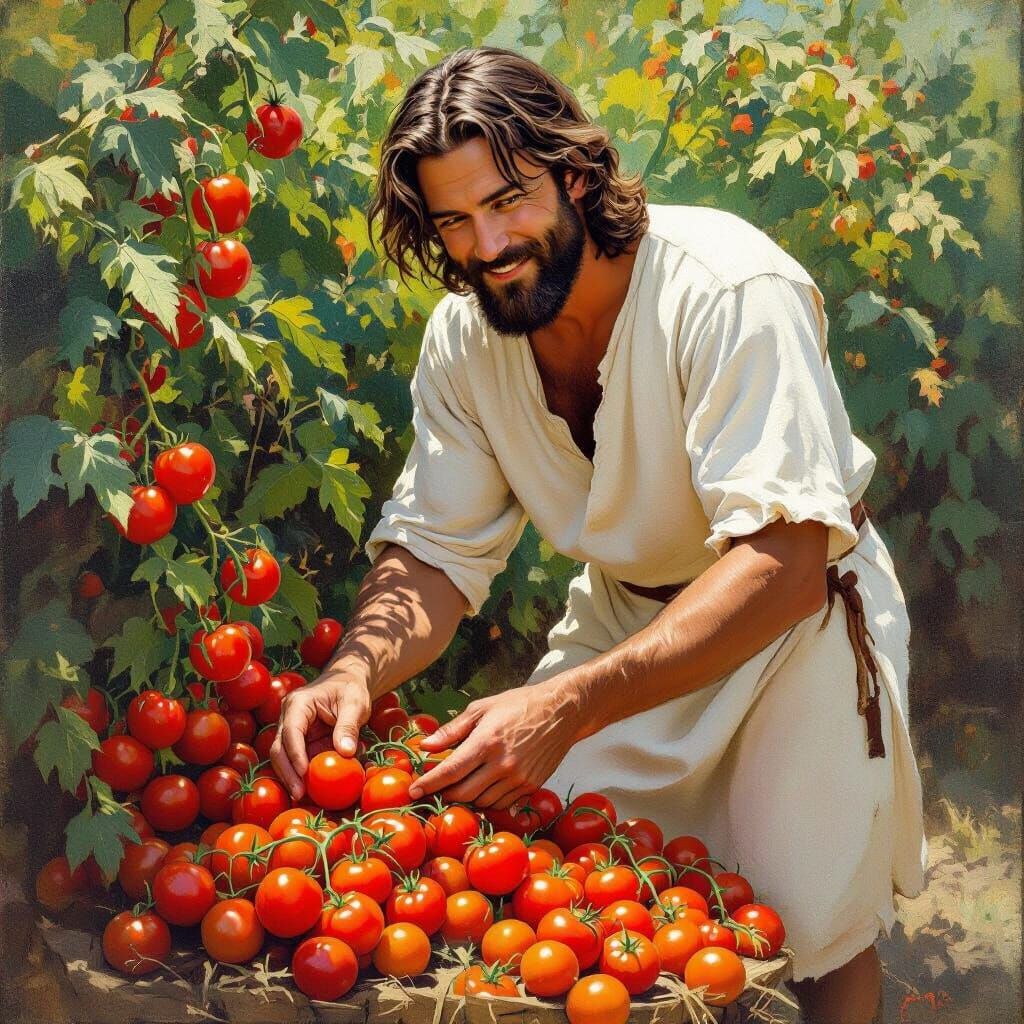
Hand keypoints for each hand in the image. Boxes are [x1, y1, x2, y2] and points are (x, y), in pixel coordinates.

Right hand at [269, 669, 371, 800]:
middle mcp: (289, 717)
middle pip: (280, 748)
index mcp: (299, 703)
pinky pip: (296, 760)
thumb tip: (346, 753)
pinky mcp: (300, 741)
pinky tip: (308, 790)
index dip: (295, 754)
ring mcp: (292, 730)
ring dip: (291, 777)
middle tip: (300, 793)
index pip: (291, 731)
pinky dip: (301, 775)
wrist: (347, 681)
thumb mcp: (355, 704)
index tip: (304, 773)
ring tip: (302, 797)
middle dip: (288, 772)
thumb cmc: (350, 688)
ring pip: (283, 757)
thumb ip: (349, 727)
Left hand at [407, 680, 579, 809]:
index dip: (428, 783)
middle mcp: (502, 764)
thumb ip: (452, 730)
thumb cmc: (518, 705)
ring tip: (463, 783)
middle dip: (445, 793)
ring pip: (482, 802)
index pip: (450, 771)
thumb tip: (425, 747)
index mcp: (486, 741)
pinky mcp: (531, 786)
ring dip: (467, 797)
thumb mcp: (482, 708)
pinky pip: (501, 804)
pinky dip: (488, 800)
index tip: (413, 791)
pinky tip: (485, 786)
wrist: (561, 711)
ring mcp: (518, 778)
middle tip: (437, 787)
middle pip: (462, 793)